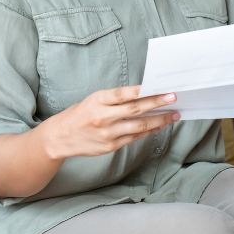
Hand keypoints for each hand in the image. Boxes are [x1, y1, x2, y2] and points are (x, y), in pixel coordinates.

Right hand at [43, 85, 179, 159]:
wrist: (59, 138)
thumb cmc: (80, 114)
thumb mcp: (94, 99)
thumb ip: (116, 99)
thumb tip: (144, 94)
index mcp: (98, 100)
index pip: (124, 93)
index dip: (144, 90)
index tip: (161, 87)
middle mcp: (103, 117)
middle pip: (136, 109)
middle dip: (158, 103)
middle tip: (174, 98)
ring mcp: (108, 133)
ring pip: (140, 125)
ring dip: (160, 120)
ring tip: (174, 115)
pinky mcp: (111, 146)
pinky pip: (135, 137)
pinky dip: (150, 130)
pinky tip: (160, 125)